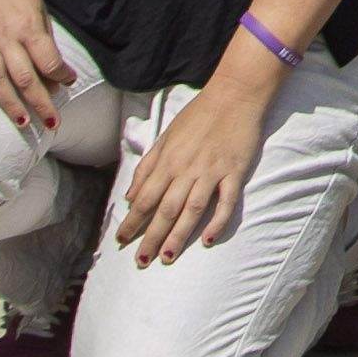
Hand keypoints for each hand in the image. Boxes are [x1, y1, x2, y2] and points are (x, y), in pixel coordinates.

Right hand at [0, 0, 78, 138]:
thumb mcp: (35, 4)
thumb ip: (43, 36)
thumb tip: (55, 70)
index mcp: (27, 23)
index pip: (48, 60)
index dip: (61, 77)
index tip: (68, 86)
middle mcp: (4, 33)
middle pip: (24, 76)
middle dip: (40, 103)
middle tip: (52, 123)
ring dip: (10, 103)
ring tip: (23, 122)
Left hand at [112, 74, 265, 266]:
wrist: (235, 94)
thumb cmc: (198, 115)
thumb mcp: (166, 137)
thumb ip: (147, 167)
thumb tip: (130, 196)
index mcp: (168, 161)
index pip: (144, 198)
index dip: (131, 221)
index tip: (121, 240)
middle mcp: (187, 169)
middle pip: (165, 210)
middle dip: (150, 237)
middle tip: (141, 262)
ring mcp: (212, 172)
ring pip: (192, 210)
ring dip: (178, 236)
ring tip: (167, 257)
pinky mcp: (234, 173)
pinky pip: (226, 203)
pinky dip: (217, 222)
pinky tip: (207, 240)